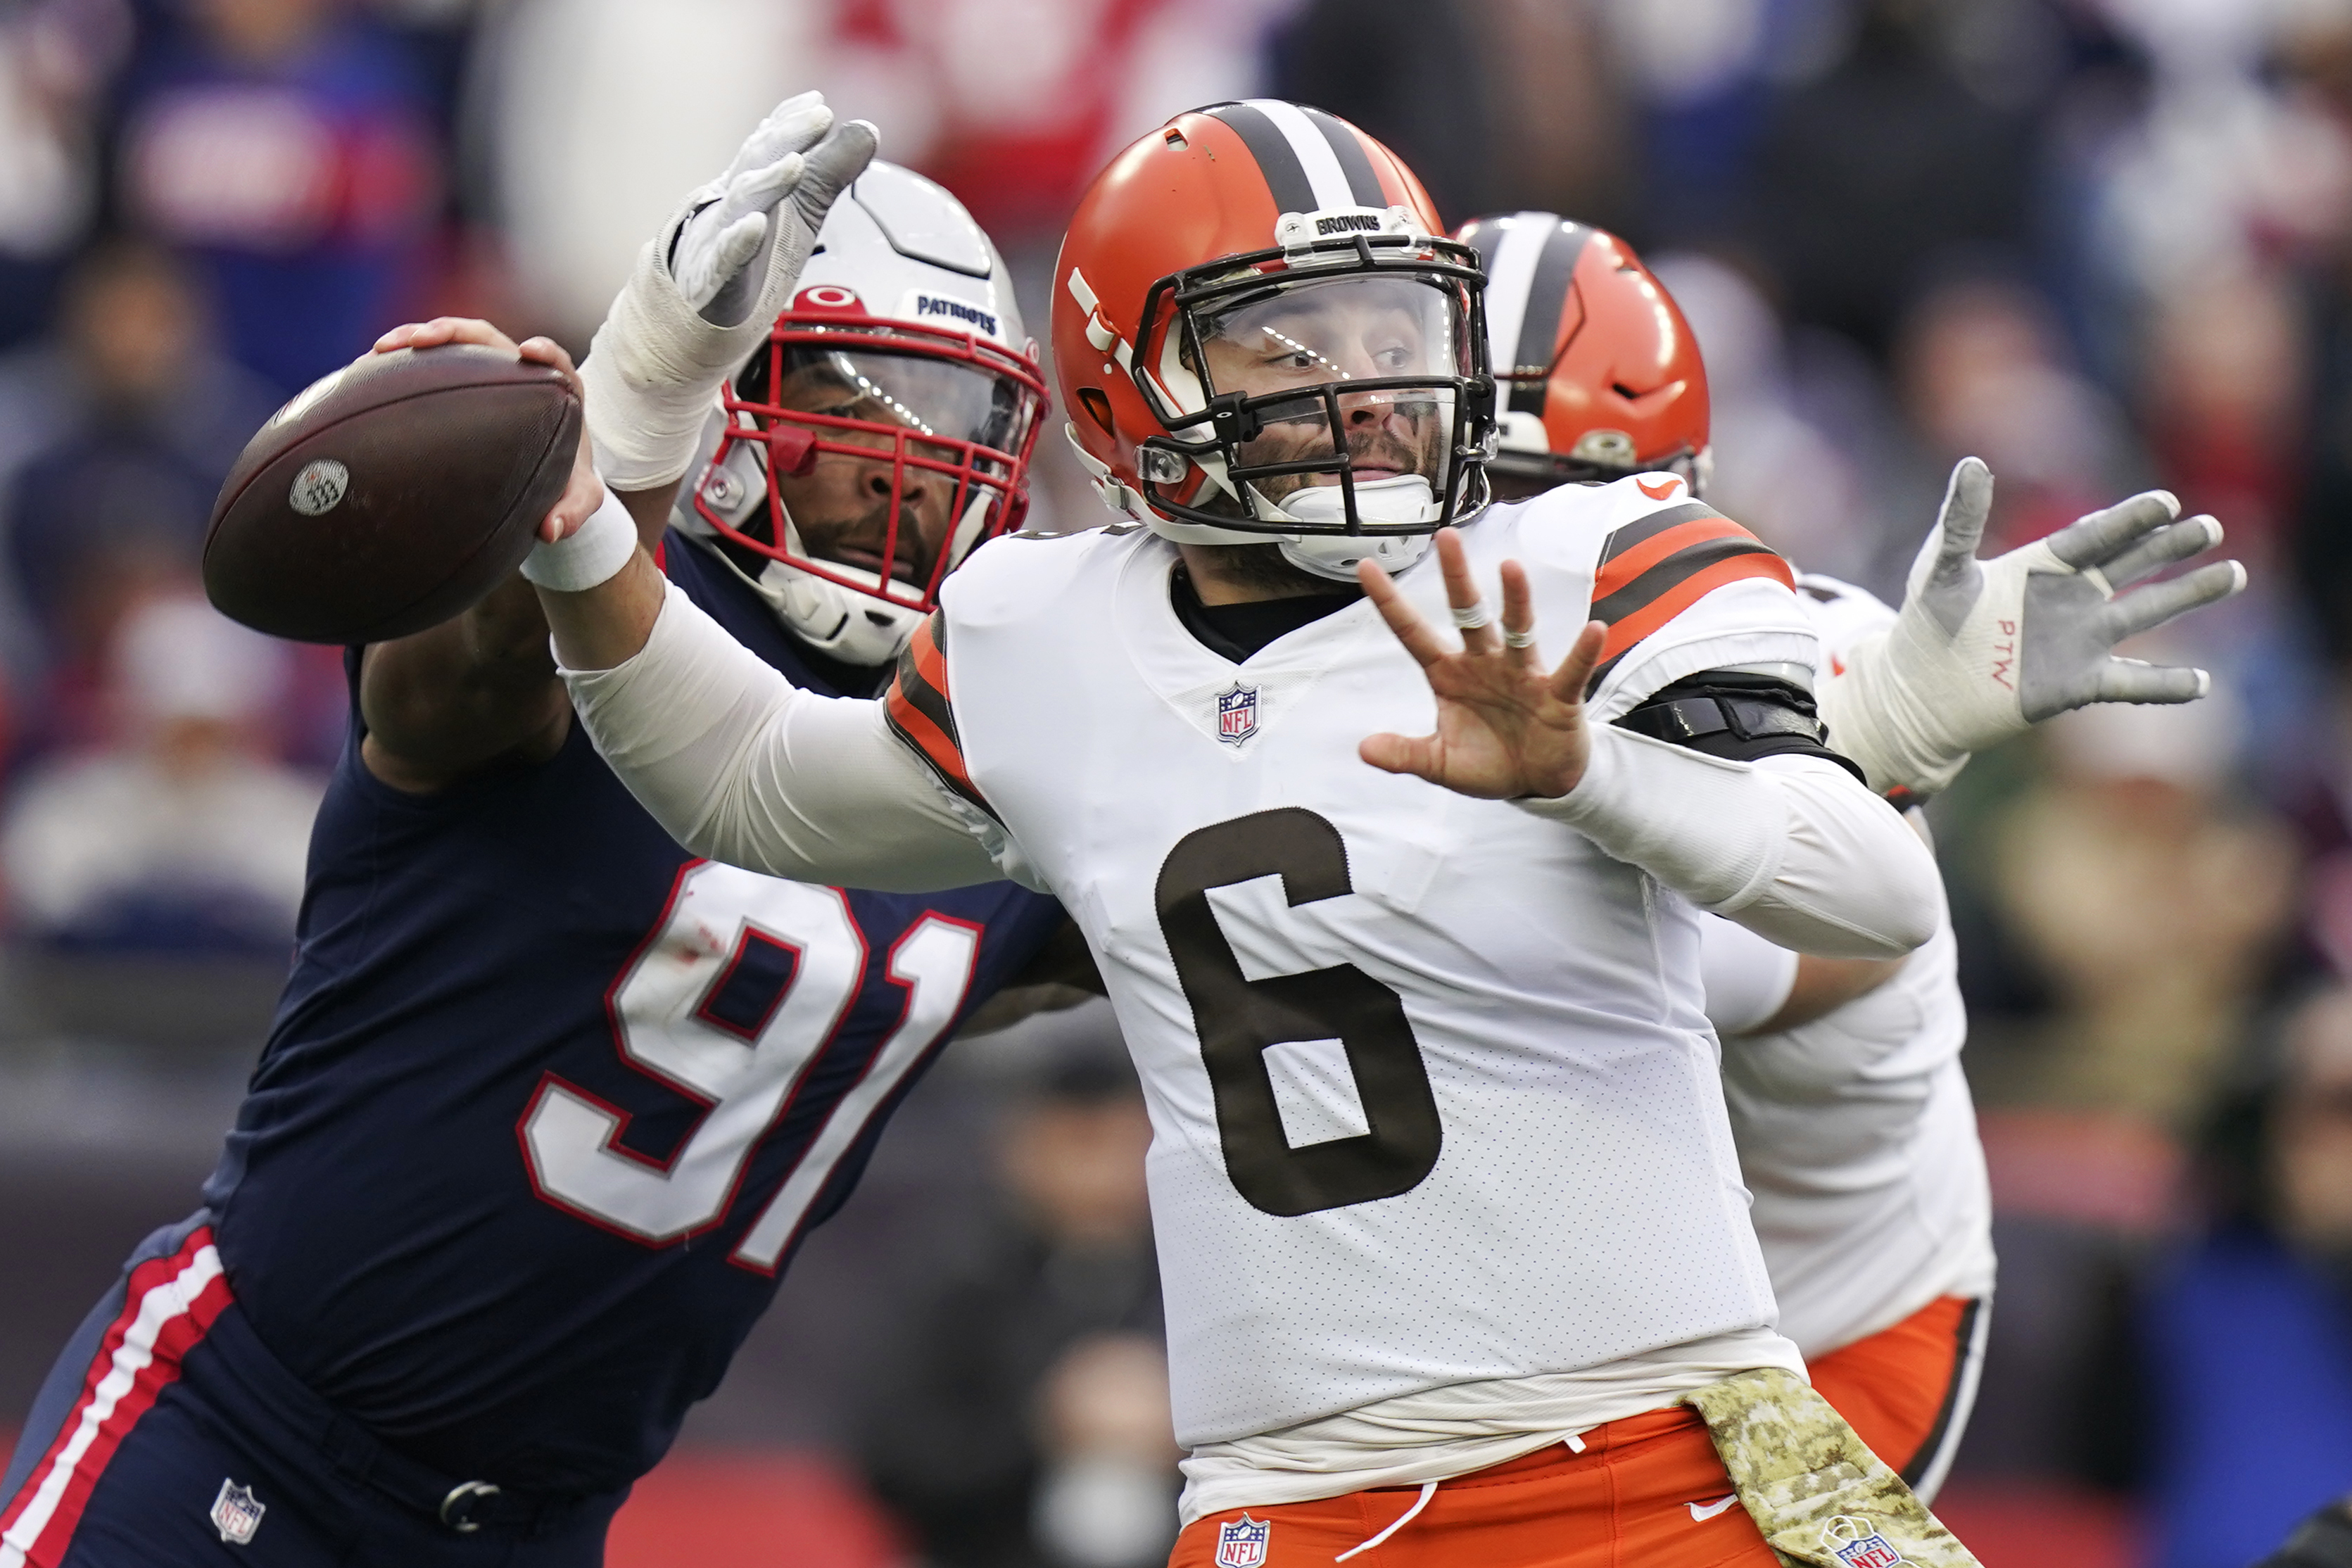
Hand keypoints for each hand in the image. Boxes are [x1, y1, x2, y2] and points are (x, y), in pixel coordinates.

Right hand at [373, 318, 602, 543]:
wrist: (545, 472)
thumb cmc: (565, 480)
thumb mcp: (578, 498)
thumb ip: (573, 510)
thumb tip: (551, 530)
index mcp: (556, 390)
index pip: (555, 360)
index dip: (544, 352)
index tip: (529, 351)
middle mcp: (518, 369)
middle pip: (486, 338)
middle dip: (452, 332)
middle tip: (421, 341)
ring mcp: (486, 369)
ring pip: (451, 343)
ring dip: (415, 337)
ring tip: (381, 349)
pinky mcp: (460, 377)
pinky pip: (430, 361)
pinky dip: (402, 360)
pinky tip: (368, 371)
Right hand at [669, 91, 875, 325]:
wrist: (697, 306)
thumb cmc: (753, 253)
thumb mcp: (798, 209)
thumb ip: (830, 171)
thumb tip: (867, 130)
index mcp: (751, 184)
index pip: (768, 145)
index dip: (791, 123)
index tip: (817, 102)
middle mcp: (733, 203)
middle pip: (756, 161)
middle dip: (786, 137)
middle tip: (820, 116)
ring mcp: (719, 236)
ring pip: (743, 202)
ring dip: (769, 181)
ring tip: (796, 163)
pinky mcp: (713, 277)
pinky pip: (726, 257)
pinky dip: (739, 240)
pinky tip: (755, 225)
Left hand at [1358, 529, 1607, 798]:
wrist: (1536, 784)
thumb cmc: (1488, 764)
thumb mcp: (1440, 764)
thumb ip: (1405, 754)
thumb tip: (1364, 749)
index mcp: (1449, 675)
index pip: (1413, 633)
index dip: (1390, 603)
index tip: (1365, 567)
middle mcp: (1484, 664)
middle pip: (1468, 614)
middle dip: (1456, 578)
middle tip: (1446, 537)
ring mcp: (1522, 674)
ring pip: (1518, 629)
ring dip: (1515, 600)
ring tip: (1509, 568)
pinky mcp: (1558, 695)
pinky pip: (1572, 670)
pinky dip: (1583, 652)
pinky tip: (1594, 631)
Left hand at [1910, 456, 2243, 719]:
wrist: (1919, 691)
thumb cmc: (1926, 624)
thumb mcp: (1941, 568)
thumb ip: (1961, 521)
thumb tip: (1972, 463)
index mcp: (2042, 564)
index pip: (2096, 535)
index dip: (2130, 520)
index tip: (2166, 503)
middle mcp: (2070, 598)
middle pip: (2132, 565)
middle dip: (2171, 546)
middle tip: (2212, 527)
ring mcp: (2079, 641)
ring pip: (2146, 612)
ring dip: (2189, 595)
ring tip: (2232, 575)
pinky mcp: (2076, 685)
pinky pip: (2131, 682)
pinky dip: (2167, 683)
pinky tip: (2204, 681)